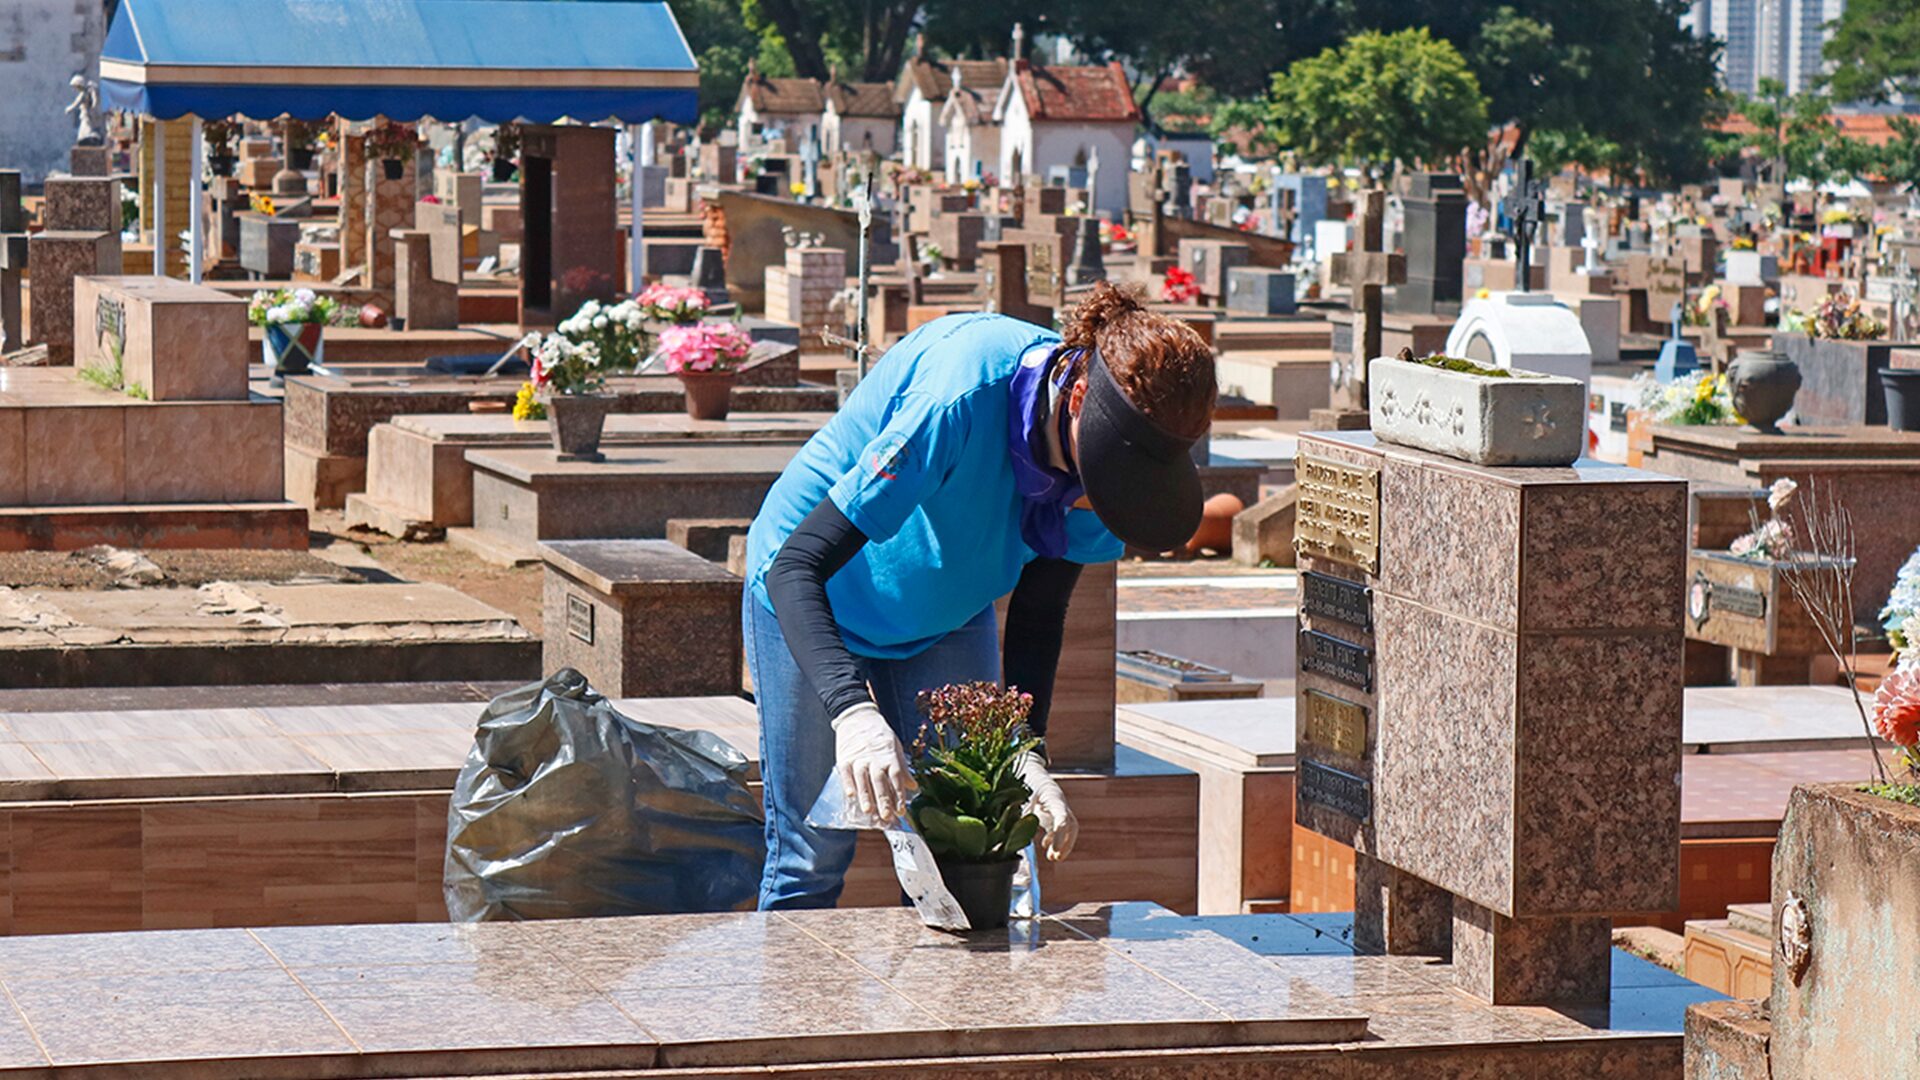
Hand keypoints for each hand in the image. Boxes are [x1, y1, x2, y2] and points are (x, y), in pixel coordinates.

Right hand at [832, 702, 915, 822]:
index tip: (901, 811)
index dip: (899, 795)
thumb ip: (903, 768)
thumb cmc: (880, 735)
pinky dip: (848, 783)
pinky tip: (850, 795)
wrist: (858, 716)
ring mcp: (858, 758)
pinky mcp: (845, 758)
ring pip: (862, 778)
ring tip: (868, 811)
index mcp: (889, 756)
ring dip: (865, 795)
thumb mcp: (896, 747)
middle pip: (879, 781)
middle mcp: (874, 758)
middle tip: (886, 816)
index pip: (896, 778)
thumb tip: (913, 787)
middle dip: (883, 799)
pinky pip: (846, 773)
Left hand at [1013, 751, 1077, 860]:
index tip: (1051, 849)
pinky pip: (1059, 827)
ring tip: (1052, 858)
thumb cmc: (1021, 778)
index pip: (1062, 817)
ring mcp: (1057, 806)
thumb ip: (1017, 810)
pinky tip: (1045, 846)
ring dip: (1062, 844)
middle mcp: (1059, 802)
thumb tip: (1010, 834)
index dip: (1059, 835)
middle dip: (1065, 844)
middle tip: (1055, 858)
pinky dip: (1054, 838)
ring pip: (1068, 828)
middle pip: (1071, 825)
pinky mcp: (1052, 811)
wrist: (1027, 766)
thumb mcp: (1017, 793)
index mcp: (1052, 795)